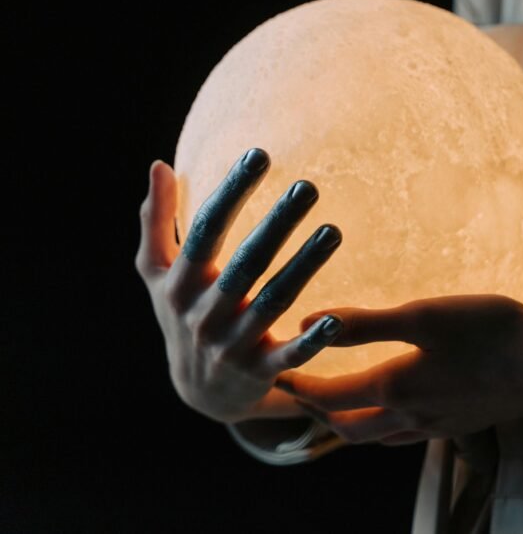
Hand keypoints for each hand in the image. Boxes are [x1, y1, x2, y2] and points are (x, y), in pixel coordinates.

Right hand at [134, 148, 343, 423]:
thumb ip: (157, 220)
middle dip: (277, 224)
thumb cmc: (182, 315)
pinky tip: (338, 318)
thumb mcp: (159, 274)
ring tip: (334, 231)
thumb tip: (159, 164)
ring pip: (273, 301)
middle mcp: (204, 313)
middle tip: (308, 187)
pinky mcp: (261, 372)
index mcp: (180, 283)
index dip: (232, 192)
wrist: (199, 394)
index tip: (259, 155)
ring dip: (304, 266)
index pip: (206, 230)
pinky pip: (290, 355)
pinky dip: (312, 338)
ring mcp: (233, 344)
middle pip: (246, 262)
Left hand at [274, 295, 522, 445]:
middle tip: (301, 393)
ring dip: (351, 423)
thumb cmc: (489, 333)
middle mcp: (410, 417)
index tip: (276, 377)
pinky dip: (387, 426)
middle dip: (319, 414)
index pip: (330, 399)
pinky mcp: (462, 425)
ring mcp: (437, 426)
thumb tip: (309, 323)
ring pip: (379, 437)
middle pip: (349, 429)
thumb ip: (365, 323)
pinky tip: (397, 410)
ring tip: (339, 404)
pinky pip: (409, 435)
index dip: (298, 390)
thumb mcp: (423, 316)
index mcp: (394, 388)